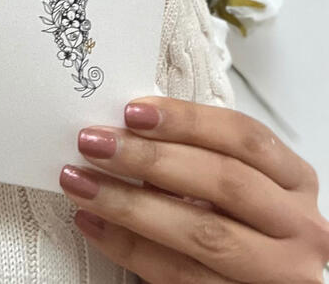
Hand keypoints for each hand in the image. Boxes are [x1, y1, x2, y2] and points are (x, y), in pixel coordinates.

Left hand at [58, 96, 328, 281]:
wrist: (257, 283)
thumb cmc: (244, 223)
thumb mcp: (241, 184)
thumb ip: (199, 155)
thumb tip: (127, 128)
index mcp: (294, 182)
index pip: (244, 137)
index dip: (186, 120)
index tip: (131, 111)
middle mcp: (297, 228)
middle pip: (223, 182)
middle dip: (150, 159)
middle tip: (94, 143)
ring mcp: (276, 274)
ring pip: (202, 234)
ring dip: (130, 204)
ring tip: (80, 182)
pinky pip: (180, 277)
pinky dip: (130, 247)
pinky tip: (94, 223)